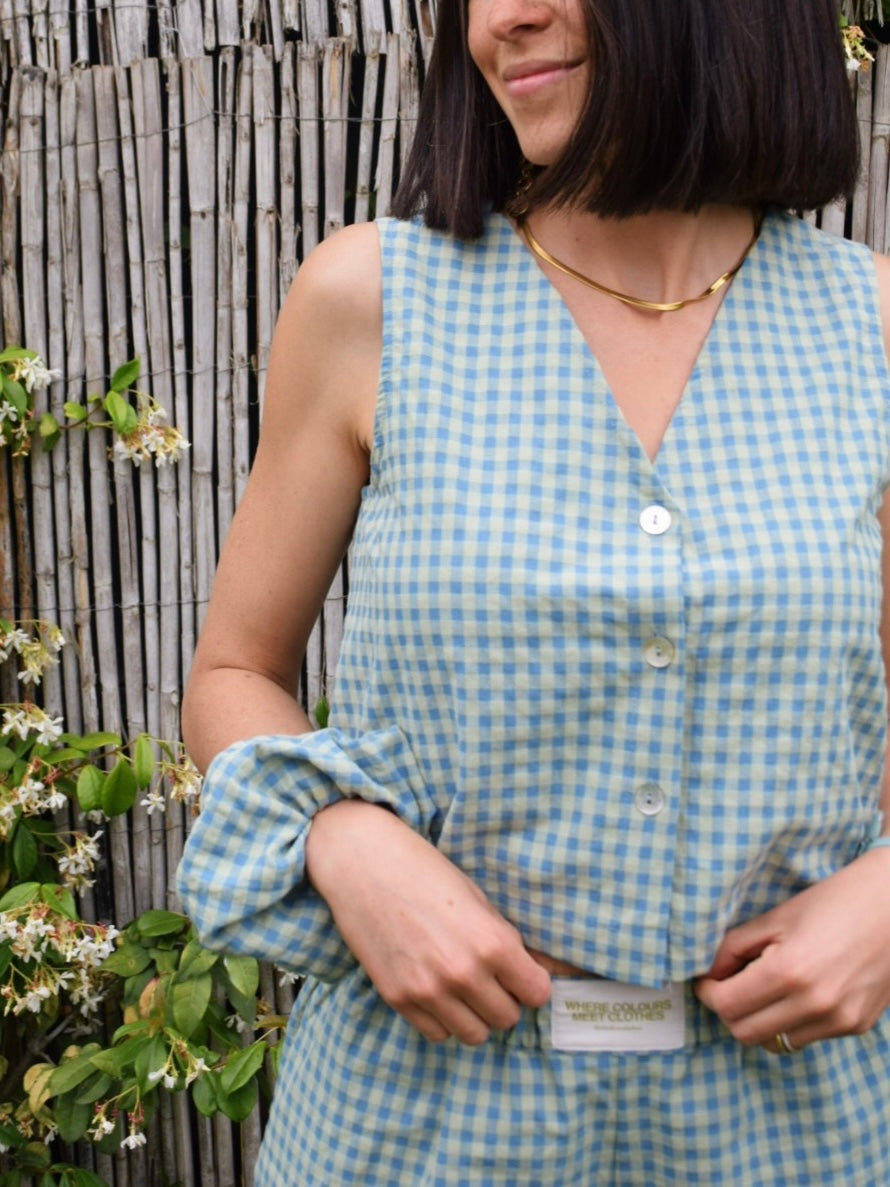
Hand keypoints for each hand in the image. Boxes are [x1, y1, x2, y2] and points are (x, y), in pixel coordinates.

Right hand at [305, 800, 551, 1044]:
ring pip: (474, 1035)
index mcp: (490, 941)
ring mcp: (427, 991)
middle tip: (491, 978)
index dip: (532, 983)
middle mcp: (462, 973)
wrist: (362, 862)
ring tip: (463, 987)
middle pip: (507, 1019)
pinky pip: (437, 1034)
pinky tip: (436, 991)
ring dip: (475, 1015)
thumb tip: (544, 971)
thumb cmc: (425, 871)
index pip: (537, 993)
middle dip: (505, 1000)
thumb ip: (508, 940)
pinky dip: (443, 1019)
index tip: (523, 975)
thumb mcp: (478, 898)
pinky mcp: (397, 999)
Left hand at [694, 848, 889, 1050]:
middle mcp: (815, 1004)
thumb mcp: (776, 917)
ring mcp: (839, 1020)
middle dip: (728, 1010)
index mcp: (789, 971)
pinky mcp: (856, 1026)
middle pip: (745, 1033)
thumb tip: (710, 974)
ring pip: (776, 1041)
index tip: (705, 981)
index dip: (707, 994)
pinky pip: (807, 1036)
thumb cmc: (833, 901)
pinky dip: (791, 1021)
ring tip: (765, 986)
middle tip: (728, 985)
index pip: (727, 1006)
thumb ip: (734, 947)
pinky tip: (798, 991)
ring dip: (760, 1019)